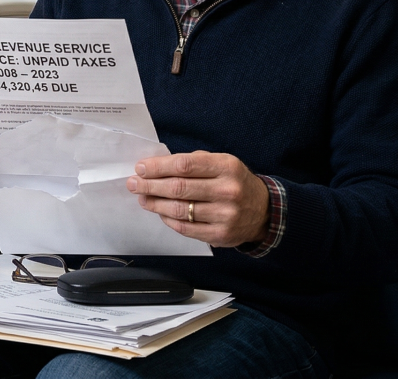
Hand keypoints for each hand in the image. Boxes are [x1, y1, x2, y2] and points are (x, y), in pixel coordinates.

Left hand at [126, 151, 269, 247]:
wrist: (263, 211)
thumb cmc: (234, 182)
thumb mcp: (222, 163)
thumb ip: (193, 162)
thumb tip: (156, 166)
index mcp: (226, 167)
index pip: (184, 165)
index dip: (158, 167)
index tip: (141, 168)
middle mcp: (227, 191)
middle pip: (178, 188)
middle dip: (150, 185)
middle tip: (133, 183)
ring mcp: (225, 215)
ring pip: (179, 210)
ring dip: (155, 204)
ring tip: (143, 198)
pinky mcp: (220, 235)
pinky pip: (186, 228)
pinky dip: (168, 220)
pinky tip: (160, 212)